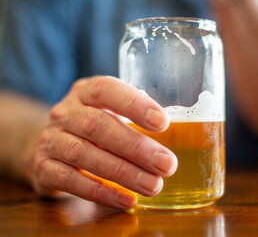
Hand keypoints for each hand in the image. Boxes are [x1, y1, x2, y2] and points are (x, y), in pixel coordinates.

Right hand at [32, 76, 176, 208]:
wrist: (51, 143)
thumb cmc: (94, 126)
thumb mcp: (109, 111)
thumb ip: (135, 117)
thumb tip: (181, 134)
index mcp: (86, 92)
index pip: (107, 90)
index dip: (134, 105)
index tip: (163, 122)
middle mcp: (65, 112)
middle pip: (98, 126)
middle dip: (136, 147)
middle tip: (166, 164)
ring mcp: (51, 140)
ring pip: (84, 155)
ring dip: (123, 173)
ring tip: (153, 185)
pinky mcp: (43, 168)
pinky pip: (71, 181)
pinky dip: (101, 192)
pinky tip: (127, 200)